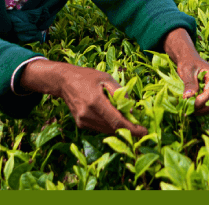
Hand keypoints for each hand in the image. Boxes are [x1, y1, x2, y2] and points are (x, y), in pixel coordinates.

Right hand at [21, 60, 147, 136]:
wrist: (64, 81)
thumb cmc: (87, 77)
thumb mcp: (106, 79)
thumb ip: (120, 93)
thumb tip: (132, 109)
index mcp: (96, 102)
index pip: (117, 122)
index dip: (132, 129)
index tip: (144, 132)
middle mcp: (88, 114)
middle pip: (113, 128)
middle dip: (128, 128)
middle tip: (139, 125)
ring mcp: (83, 120)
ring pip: (107, 130)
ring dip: (118, 127)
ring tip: (126, 118)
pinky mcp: (80, 123)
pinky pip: (99, 128)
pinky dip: (108, 124)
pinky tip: (110, 115)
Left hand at [161, 28, 208, 116]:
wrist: (189, 60)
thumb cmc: (187, 63)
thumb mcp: (186, 71)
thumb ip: (189, 84)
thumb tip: (188, 97)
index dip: (201, 102)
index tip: (190, 105)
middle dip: (203, 108)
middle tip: (189, 110)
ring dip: (204, 110)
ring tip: (192, 110)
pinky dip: (206, 109)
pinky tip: (197, 109)